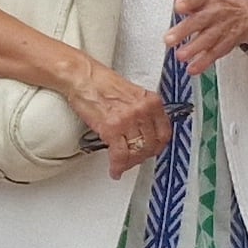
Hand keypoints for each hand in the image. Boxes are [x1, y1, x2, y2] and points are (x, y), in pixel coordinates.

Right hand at [61, 61, 165, 180]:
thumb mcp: (134, 94)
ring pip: (136, 152)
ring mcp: (128, 120)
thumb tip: (146, 132)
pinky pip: (119, 154)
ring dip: (129, 162)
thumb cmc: (102, 83)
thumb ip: (144, 112)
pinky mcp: (111, 128)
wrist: (83, 78)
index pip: (165, 133)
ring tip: (123, 164)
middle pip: (151, 145)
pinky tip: (115, 169)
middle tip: (134, 160)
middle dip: (142, 156)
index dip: (158, 147)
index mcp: (151, 101)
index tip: (152, 151)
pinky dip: (117, 166)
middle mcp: (143, 111)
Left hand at [155, 0, 247, 71]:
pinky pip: (215, 53)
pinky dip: (204, 62)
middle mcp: (215, 12)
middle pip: (200, 20)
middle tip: (168, 39)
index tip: (179, 6)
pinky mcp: (225, 43)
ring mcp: (221, 28)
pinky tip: (193, 68)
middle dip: (185, 30)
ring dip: (194, 48)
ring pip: (208, 38)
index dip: (189, 0)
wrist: (246, 14)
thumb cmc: (214, 4)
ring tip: (180, 56)